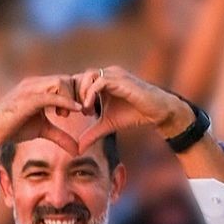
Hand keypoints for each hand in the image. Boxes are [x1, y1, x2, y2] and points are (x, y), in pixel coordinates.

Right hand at [0, 75, 81, 154]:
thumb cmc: (13, 128)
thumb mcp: (42, 131)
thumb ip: (60, 136)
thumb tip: (77, 150)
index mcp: (38, 87)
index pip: (65, 81)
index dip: (78, 93)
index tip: (85, 110)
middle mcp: (34, 83)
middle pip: (67, 78)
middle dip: (79, 93)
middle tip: (84, 111)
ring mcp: (29, 89)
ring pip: (60, 82)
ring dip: (71, 96)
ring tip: (70, 114)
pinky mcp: (26, 99)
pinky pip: (50, 95)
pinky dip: (65, 101)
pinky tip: (75, 110)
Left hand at [73, 67, 193, 152]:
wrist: (156, 112)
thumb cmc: (133, 114)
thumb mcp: (107, 125)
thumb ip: (91, 133)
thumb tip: (78, 149)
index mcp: (102, 81)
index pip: (78, 81)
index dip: (70, 96)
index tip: (67, 113)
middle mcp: (106, 74)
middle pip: (79, 76)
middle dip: (72, 94)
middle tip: (71, 113)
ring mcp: (113, 74)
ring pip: (87, 76)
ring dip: (80, 94)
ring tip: (82, 112)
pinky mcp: (120, 79)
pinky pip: (99, 82)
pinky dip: (90, 95)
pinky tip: (89, 110)